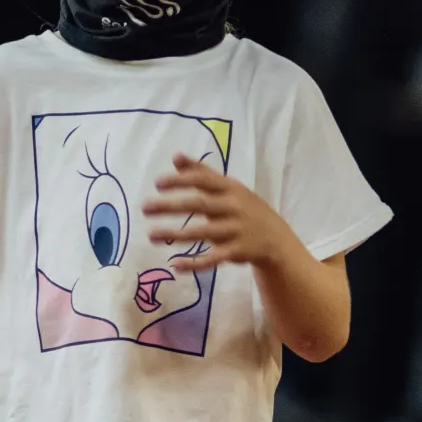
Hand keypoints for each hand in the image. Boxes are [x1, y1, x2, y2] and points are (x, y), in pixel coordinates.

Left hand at [139, 155, 302, 274]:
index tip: (157, 183)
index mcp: (230, 189)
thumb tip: (176, 157)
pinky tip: (175, 265)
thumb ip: (202, 173)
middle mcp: (234, 207)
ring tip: (151, 235)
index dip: (181, 180)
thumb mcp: (228, 188)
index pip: (203, 180)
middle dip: (171, 206)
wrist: (276, 239)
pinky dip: (195, 263)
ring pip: (202, 232)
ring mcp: (236, 230)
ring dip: (175, 234)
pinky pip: (213, 258)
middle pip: (199, 204)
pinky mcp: (237, 252)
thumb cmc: (245, 208)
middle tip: (144, 207)